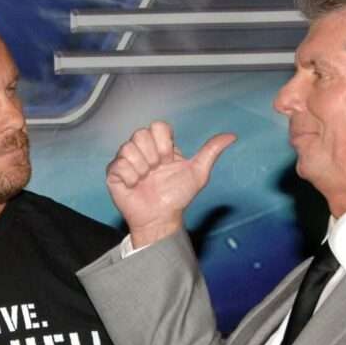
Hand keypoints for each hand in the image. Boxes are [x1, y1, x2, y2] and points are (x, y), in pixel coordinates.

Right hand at [105, 122, 235, 247]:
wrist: (161, 218)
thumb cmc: (177, 197)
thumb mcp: (198, 173)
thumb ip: (211, 152)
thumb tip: (232, 136)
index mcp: (160, 145)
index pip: (158, 126)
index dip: (164, 143)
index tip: (169, 161)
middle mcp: (142, 149)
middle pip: (141, 133)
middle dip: (153, 155)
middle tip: (157, 171)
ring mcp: (126, 160)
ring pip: (128, 147)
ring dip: (141, 167)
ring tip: (146, 179)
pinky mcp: (114, 173)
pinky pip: (118, 164)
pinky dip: (130, 176)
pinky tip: (135, 185)